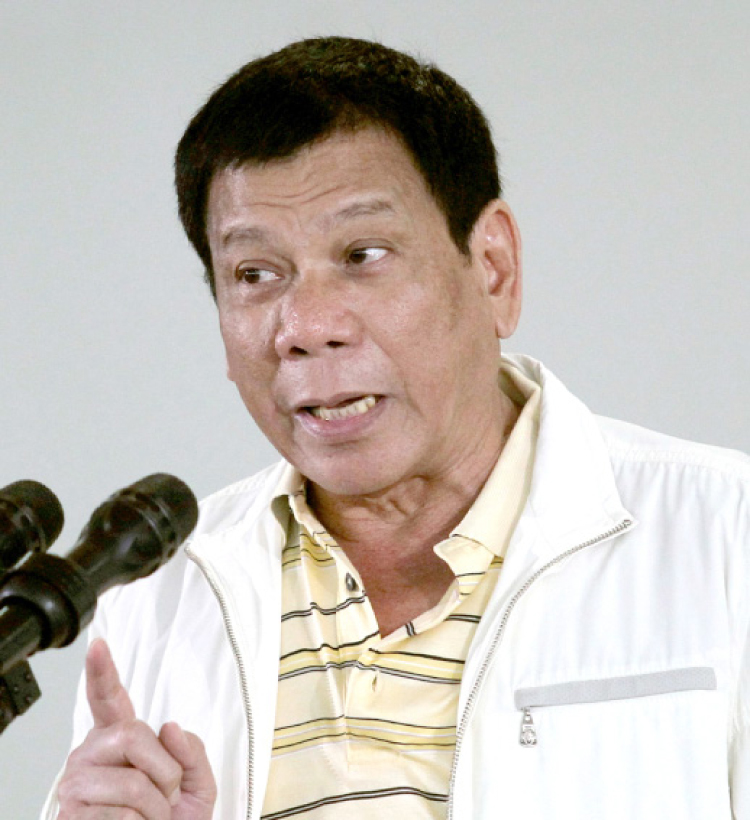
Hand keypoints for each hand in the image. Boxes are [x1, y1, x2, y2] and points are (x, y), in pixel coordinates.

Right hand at [57, 639, 216, 818]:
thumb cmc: (173, 819)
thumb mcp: (196, 782)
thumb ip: (192, 751)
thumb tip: (169, 727)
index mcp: (119, 737)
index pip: (108, 699)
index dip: (102, 671)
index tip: (97, 645)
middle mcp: (91, 754)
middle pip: (133, 735)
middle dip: (165, 772)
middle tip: (164, 797)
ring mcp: (76, 786)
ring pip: (133, 784)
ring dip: (156, 809)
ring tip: (149, 818)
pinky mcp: (71, 818)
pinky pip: (122, 816)